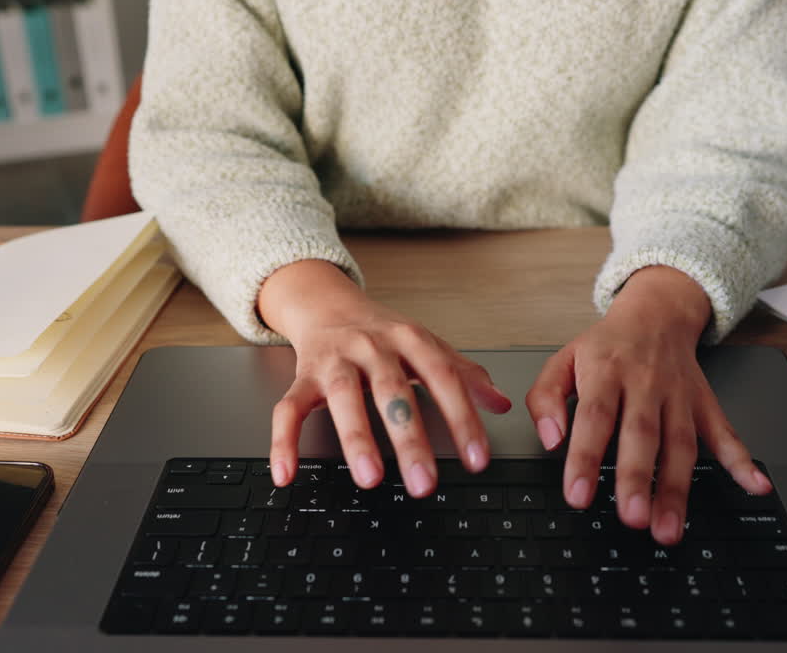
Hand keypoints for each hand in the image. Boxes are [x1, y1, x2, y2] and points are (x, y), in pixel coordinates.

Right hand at [258, 260, 511, 495]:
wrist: (327, 304)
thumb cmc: (382, 333)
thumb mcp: (427, 346)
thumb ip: (464, 374)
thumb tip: (502, 403)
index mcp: (409, 339)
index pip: (443, 377)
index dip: (463, 418)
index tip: (477, 459)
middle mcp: (371, 347)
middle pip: (393, 391)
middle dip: (410, 438)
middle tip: (425, 482)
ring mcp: (334, 361)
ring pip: (344, 398)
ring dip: (357, 438)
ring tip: (371, 479)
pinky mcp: (301, 377)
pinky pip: (288, 409)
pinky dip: (283, 442)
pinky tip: (287, 475)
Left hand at [524, 266, 771, 544]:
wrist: (656, 314)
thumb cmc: (606, 347)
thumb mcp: (562, 360)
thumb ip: (545, 398)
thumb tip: (549, 440)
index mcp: (606, 371)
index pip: (595, 417)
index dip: (585, 458)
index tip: (578, 496)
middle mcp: (645, 384)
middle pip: (642, 435)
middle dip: (638, 479)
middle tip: (633, 519)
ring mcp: (678, 396)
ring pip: (680, 444)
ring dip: (677, 489)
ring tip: (669, 529)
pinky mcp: (704, 404)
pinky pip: (725, 433)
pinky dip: (742, 461)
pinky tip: (755, 486)